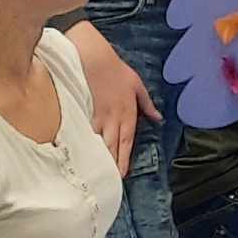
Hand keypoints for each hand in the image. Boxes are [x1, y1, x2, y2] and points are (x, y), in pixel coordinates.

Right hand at [70, 21, 159, 172]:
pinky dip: (81, 143)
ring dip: (97, 157)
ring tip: (94, 174)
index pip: (127, 142)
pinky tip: (78, 155)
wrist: (92, 56)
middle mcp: (112, 118)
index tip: (122, 174)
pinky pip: (82, 131)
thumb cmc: (115, 69)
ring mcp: (95, 115)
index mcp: (127, 113)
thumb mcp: (137, 84)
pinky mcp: (80, 110)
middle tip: (108, 182)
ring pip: (97, 142)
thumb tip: (158, 117)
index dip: (124, 159)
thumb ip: (147, 104)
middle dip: (111, 164)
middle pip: (112, 146)